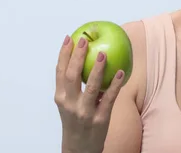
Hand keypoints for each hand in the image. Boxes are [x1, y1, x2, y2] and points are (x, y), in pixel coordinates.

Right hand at [54, 35, 124, 152]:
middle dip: (77, 57)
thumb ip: (72, 85)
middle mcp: (70, 104)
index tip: (69, 38)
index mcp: (60, 98)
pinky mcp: (100, 119)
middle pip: (72, 76)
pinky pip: (109, 98)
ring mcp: (85, 112)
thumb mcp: (68, 103)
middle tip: (84, 40)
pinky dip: (115, 84)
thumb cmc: (76, 120)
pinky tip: (120, 72)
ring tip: (103, 53)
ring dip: (97, 69)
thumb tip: (83, 58)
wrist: (80, 148)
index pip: (60, 72)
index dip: (63, 54)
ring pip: (91, 87)